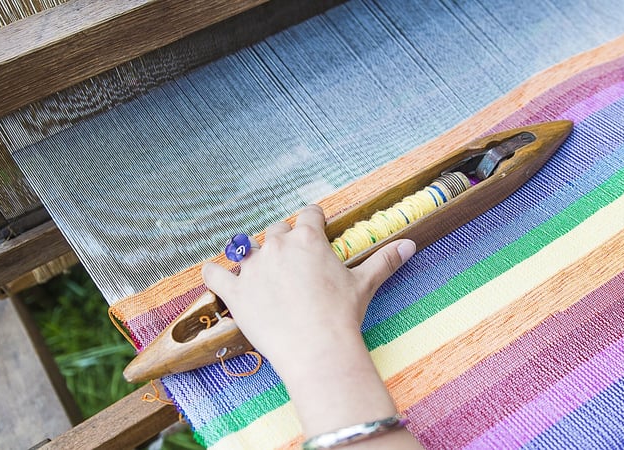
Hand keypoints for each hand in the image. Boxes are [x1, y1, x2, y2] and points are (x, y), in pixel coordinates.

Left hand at [202, 205, 421, 447]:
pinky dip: (213, 273)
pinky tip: (216, 274)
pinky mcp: (235, 292)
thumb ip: (385, 259)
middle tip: (295, 263)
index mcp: (308, 238)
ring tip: (263, 272)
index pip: (309, 215)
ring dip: (255, 257)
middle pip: (277, 230)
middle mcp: (278, 245)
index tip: (316, 227)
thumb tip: (410, 244)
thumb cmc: (342, 315)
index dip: (314, 221)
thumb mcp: (365, 283)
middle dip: (285, 242)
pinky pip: (214, 274)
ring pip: (248, 249)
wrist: (317, 348)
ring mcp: (253, 268)